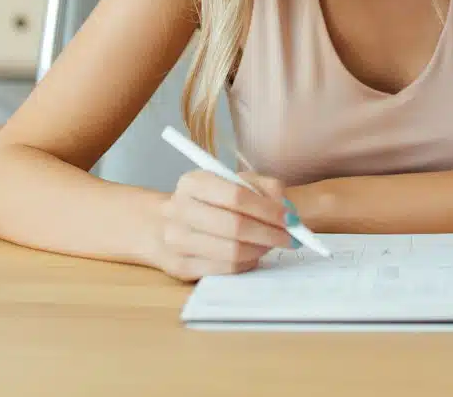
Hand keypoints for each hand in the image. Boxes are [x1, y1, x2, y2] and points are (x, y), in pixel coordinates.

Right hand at [149, 170, 290, 282]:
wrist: (162, 225)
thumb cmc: (208, 202)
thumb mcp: (232, 182)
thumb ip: (263, 188)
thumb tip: (287, 210)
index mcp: (193, 182)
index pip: (236, 196)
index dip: (268, 210)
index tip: (290, 218)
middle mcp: (179, 210)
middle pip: (235, 227)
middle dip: (269, 234)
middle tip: (289, 237)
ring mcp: (176, 241)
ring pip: (232, 252)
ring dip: (260, 250)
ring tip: (270, 244)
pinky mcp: (180, 267)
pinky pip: (225, 270)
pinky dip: (247, 263)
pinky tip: (251, 255)